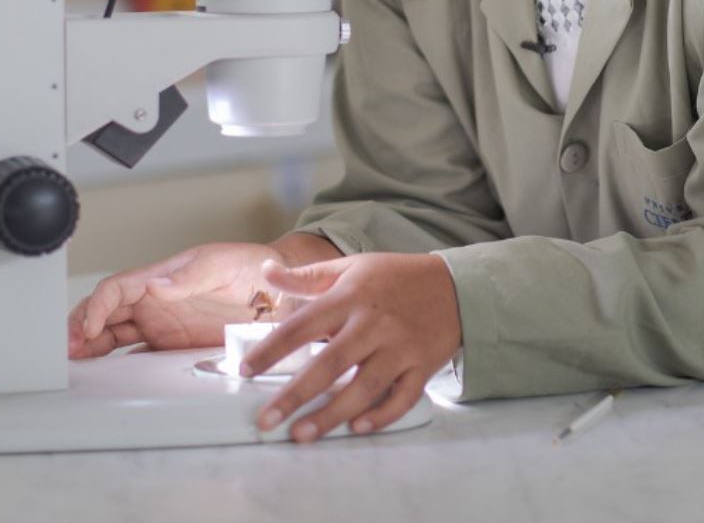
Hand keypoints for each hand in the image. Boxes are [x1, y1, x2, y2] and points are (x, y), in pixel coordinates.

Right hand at [67, 242, 282, 358]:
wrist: (279, 292)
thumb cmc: (250, 267)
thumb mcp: (220, 264)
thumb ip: (188, 277)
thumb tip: (155, 285)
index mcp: (159, 277)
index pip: (115, 290)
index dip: (97, 307)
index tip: (89, 327)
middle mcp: (154, 302)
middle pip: (104, 313)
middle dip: (81, 328)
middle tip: (66, 350)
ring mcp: (161, 325)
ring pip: (113, 335)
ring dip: (91, 348)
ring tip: (73, 363)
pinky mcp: (172, 346)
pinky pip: (136, 355)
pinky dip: (116, 365)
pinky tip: (104, 376)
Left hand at [244, 253, 461, 442]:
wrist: (458, 286)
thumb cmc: (396, 278)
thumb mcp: (352, 267)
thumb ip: (307, 276)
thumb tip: (266, 271)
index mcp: (352, 296)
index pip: (303, 324)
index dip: (272, 349)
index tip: (245, 371)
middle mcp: (374, 324)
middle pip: (330, 363)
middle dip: (295, 395)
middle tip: (266, 421)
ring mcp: (401, 347)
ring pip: (364, 387)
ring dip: (332, 414)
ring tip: (301, 435)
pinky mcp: (423, 367)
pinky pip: (402, 397)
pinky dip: (381, 415)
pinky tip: (357, 428)